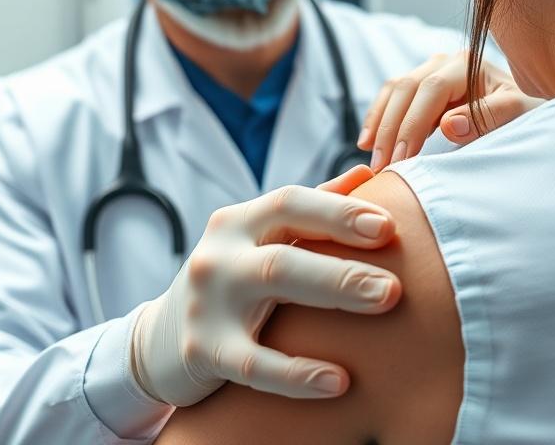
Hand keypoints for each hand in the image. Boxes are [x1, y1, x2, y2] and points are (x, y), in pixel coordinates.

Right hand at [130, 165, 399, 406]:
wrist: (158, 339)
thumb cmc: (231, 280)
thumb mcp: (258, 239)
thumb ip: (311, 208)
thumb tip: (367, 173)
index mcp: (239, 221)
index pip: (291, 202)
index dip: (339, 212)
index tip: (389, 227)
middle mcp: (220, 254)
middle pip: (285, 249)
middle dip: (343, 263)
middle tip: (395, 284)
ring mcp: (207, 301)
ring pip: (271, 287)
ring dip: (332, 292)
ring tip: (383, 303)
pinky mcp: (203, 351)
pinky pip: (254, 364)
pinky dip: (297, 373)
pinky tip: (339, 381)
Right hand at [358, 51, 543, 170]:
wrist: (526, 110)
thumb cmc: (524, 114)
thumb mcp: (517, 115)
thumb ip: (487, 118)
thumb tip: (448, 125)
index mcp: (467, 64)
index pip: (431, 90)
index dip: (413, 124)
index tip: (402, 158)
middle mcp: (444, 61)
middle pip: (406, 88)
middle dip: (390, 128)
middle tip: (382, 165)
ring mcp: (430, 70)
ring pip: (393, 91)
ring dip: (378, 124)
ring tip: (372, 158)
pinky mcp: (420, 86)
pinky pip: (392, 98)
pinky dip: (378, 119)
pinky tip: (367, 143)